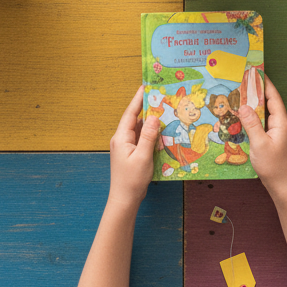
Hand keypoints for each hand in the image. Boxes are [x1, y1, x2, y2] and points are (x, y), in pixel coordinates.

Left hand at [108, 85, 161, 208]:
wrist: (124, 200)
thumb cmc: (132, 180)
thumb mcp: (142, 157)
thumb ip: (148, 136)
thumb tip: (153, 117)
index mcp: (121, 137)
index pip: (130, 113)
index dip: (138, 99)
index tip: (146, 86)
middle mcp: (122, 139)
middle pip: (135, 119)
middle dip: (147, 107)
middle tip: (160, 96)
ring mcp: (127, 147)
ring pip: (140, 129)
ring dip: (151, 121)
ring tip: (164, 111)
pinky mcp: (132, 153)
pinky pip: (142, 138)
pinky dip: (151, 133)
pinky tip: (162, 131)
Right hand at [237, 76, 286, 198]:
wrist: (283, 185)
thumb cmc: (273, 166)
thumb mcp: (259, 144)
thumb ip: (251, 124)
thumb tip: (243, 106)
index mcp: (282, 122)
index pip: (273, 97)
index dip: (264, 83)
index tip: (256, 71)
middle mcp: (283, 123)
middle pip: (270, 102)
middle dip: (257, 91)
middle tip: (244, 81)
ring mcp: (281, 131)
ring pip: (267, 112)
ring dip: (255, 104)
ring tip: (242, 95)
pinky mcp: (276, 137)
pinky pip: (265, 121)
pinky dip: (256, 116)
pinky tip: (245, 116)